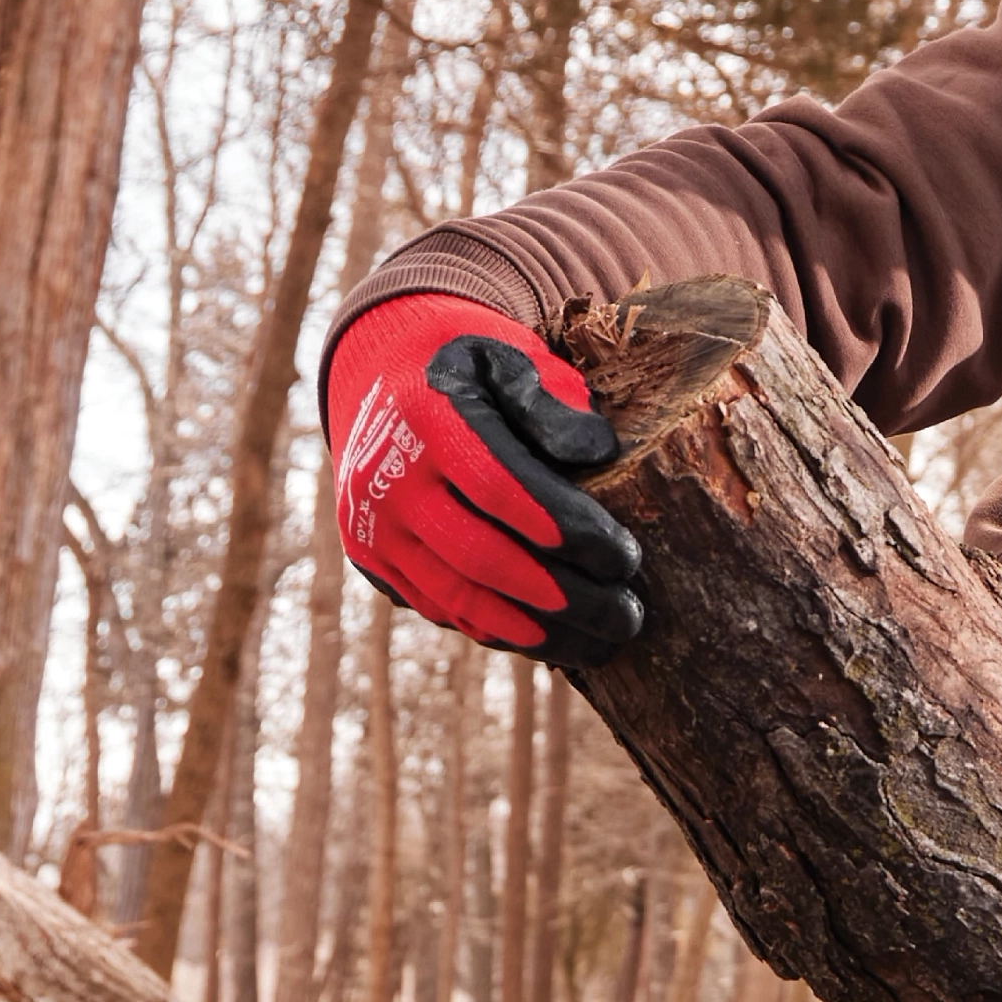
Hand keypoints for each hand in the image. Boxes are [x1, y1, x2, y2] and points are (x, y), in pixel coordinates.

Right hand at [327, 291, 642, 662]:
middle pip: (481, 558)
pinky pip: (443, 609)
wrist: (382, 379)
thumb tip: (598, 450)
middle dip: (563, 597)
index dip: (566, 530)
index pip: (499, 487)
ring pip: (460, 599)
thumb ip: (551, 398)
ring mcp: (372, 527)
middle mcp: (385, 479)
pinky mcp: (375, 562)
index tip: (625, 558)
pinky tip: (557, 640)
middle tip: (628, 617)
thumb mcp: (509, 357)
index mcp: (424, 420)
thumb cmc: (469, 369)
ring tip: (603, 645)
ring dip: (538, 634)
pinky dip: (503, 631)